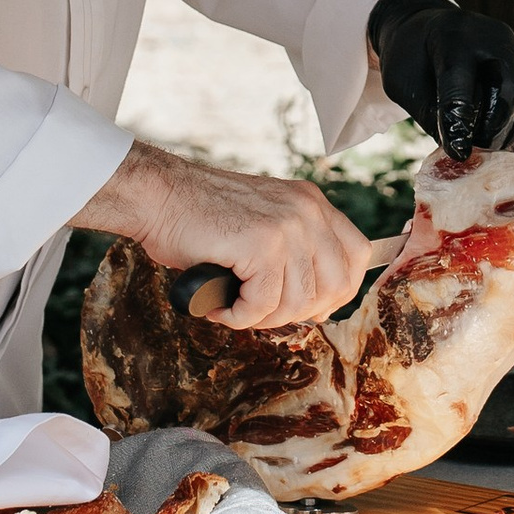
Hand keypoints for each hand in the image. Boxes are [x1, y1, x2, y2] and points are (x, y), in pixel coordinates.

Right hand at [77, 142, 375, 333]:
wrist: (156, 196)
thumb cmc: (197, 219)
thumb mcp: (262, 226)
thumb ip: (294, 254)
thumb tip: (317, 307)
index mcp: (312, 203)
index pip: (357, 255)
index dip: (337, 291)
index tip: (308, 308)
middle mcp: (308, 210)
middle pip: (337, 285)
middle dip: (299, 312)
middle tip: (260, 310)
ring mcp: (288, 225)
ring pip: (297, 303)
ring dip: (261, 317)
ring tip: (231, 305)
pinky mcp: (262, 244)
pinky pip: (263, 305)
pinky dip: (238, 316)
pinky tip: (217, 305)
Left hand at [367, 0, 513, 163]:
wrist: (428, 28)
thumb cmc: (411, 60)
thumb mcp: (404, 83)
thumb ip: (431, 116)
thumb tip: (461, 156)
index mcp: (453, 37)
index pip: (461, 83)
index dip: (460, 122)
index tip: (458, 153)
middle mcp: (494, 39)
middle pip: (510, 89)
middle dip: (494, 130)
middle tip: (478, 156)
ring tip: (492, 157)